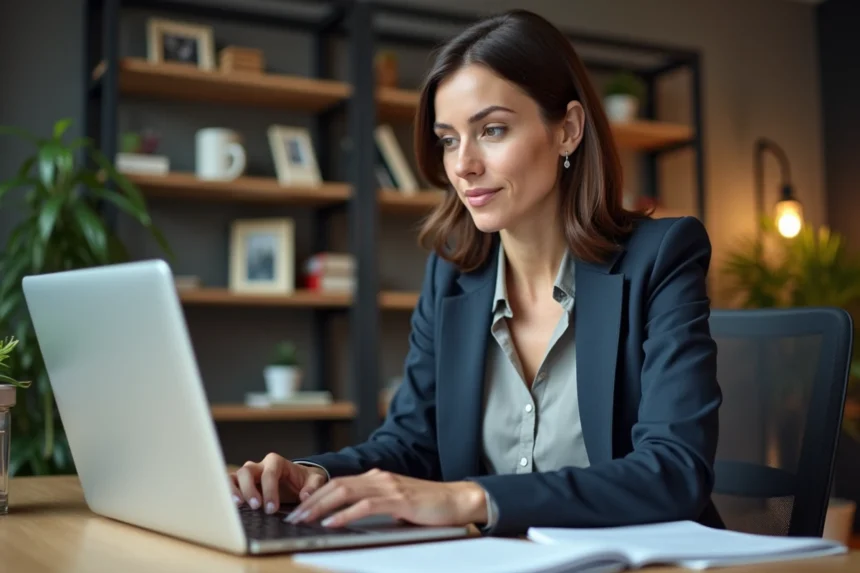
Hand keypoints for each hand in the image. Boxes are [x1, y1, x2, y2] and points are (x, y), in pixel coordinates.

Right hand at [229, 453, 327, 513]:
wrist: (298, 480)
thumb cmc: (305, 480)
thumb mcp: (315, 481)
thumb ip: (312, 487)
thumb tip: (305, 496)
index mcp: (276, 462)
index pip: (269, 473)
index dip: (269, 490)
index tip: (271, 508)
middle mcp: (259, 465)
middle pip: (247, 471)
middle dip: (249, 489)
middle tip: (256, 507)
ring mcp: (249, 474)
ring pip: (235, 476)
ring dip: (233, 490)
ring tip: (238, 505)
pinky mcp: (242, 484)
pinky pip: (230, 485)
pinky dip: (228, 494)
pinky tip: (231, 507)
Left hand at [285, 468, 486, 527]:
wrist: (456, 500)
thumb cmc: (428, 506)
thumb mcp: (396, 504)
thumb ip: (376, 505)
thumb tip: (351, 517)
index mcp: (377, 478)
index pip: (338, 484)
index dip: (316, 496)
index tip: (299, 510)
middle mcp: (379, 478)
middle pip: (336, 485)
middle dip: (311, 501)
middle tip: (293, 516)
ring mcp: (389, 487)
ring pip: (346, 493)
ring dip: (321, 507)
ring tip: (305, 520)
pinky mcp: (399, 500)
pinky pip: (365, 506)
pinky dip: (345, 514)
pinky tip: (332, 523)